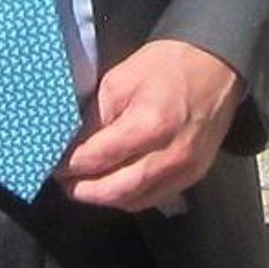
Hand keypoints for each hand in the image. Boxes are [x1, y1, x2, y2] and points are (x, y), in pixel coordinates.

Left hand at [59, 39, 241, 212]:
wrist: (215, 66)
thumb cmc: (166, 66)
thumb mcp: (118, 81)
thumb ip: (94, 118)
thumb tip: (71, 145)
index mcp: (149, 126)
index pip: (97, 159)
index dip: (69, 165)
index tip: (52, 162)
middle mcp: (169, 156)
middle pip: (114, 191)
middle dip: (82, 190)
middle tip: (63, 181)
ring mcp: (185, 170)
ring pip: (133, 201)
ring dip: (104, 197)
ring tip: (84, 184)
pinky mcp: (194, 176)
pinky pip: (153, 198)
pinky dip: (129, 197)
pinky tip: (114, 184)